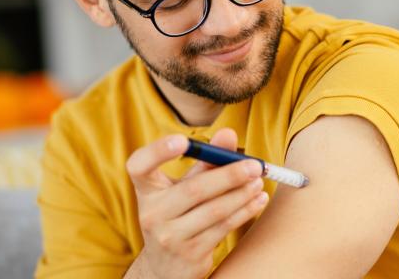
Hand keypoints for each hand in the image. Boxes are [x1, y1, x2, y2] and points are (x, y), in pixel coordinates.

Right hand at [123, 128, 268, 278]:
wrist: (167, 265)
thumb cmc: (178, 214)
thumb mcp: (183, 186)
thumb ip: (205, 160)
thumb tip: (228, 133)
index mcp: (146, 189)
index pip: (139, 166)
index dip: (157, 151)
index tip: (183, 140)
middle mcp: (152, 213)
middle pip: (193, 189)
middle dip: (229, 175)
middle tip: (255, 165)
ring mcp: (169, 237)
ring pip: (214, 210)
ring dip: (242, 194)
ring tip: (259, 181)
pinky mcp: (190, 254)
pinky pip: (223, 227)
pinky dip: (244, 211)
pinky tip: (257, 200)